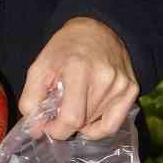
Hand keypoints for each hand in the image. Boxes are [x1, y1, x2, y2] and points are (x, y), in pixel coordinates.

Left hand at [18, 18, 137, 140]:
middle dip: (65, 124)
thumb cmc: (64, 50)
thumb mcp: (38, 68)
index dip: (56, 130)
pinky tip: (89, 120)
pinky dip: (98, 129)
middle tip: (59, 110)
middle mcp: (105, 77)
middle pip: (82, 123)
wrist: (96, 30)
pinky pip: (113, 124)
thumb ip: (30, 100)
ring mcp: (121, 85)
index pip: (71, 117)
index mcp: (78, 69)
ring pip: (96, 125)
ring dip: (81, 123)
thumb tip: (36, 131)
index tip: (47, 126)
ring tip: (75, 102)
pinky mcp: (132, 90)